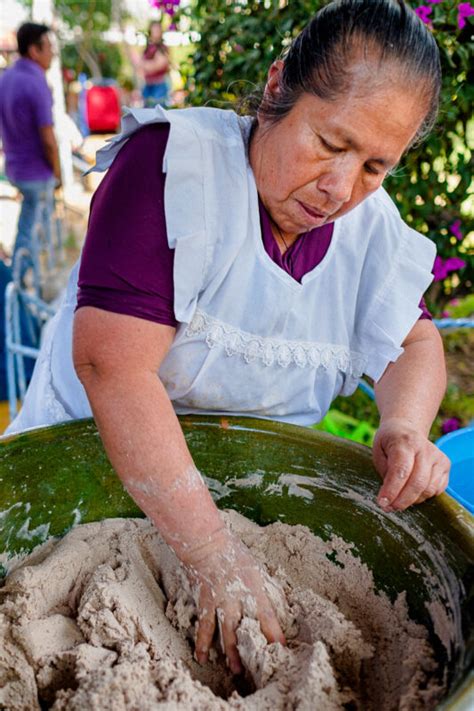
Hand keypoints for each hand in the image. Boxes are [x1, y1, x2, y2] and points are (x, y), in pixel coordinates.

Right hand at [182, 526, 285, 673]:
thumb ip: (261, 588)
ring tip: (235, 669)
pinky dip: (202, 642)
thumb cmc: (233, 553)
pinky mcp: (205, 602)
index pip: (267, 614)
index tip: (281, 648)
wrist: (207, 544)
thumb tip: (272, 605)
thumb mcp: (254, 568)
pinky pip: (204, 626)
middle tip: (259, 667)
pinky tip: (202, 656)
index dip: (274, 632)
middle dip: (253, 648)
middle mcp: (239, 596)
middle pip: (248, 627)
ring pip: (227, 632)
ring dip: (231, 652)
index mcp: (254, 586)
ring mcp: (221, 601)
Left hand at [372, 418, 449, 510]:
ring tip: (398, 499)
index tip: (382, 503)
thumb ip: (384, 472)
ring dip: (412, 500)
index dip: (391, 490)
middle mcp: (425, 448)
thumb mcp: (378, 452)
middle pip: (417, 483)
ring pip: (428, 489)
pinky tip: (411, 490)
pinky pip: (437, 490)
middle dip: (401, 500)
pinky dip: (423, 496)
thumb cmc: (389, 443)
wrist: (406, 428)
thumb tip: (391, 496)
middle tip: (389, 508)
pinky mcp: (446, 465)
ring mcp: (438, 457)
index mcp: (405, 441)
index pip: (401, 470)